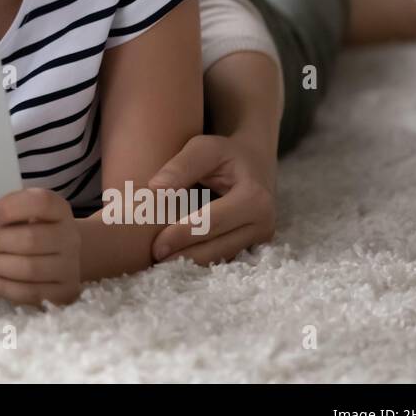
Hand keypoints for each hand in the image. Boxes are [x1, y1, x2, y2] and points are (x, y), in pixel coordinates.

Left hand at [0, 187, 81, 306]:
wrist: (61, 255)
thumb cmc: (34, 229)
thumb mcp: (26, 214)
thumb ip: (8, 214)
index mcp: (60, 210)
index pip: (42, 202)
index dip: (14, 207)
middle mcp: (69, 237)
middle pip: (33, 239)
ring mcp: (69, 267)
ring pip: (30, 269)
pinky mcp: (63, 293)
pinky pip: (30, 293)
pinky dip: (2, 287)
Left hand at [148, 134, 275, 265]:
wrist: (253, 160)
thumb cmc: (224, 153)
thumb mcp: (203, 148)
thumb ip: (180, 165)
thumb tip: (155, 188)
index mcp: (254, 199)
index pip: (211, 223)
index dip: (183, 235)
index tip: (155, 246)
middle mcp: (263, 223)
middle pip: (217, 248)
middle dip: (184, 257)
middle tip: (153, 263)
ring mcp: (260, 238)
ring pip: (220, 257)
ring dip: (190, 264)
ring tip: (160, 266)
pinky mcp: (252, 245)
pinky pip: (223, 256)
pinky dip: (200, 260)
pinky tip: (175, 261)